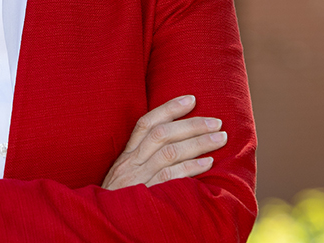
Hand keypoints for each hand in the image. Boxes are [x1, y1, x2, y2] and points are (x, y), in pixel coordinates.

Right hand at [102, 94, 226, 189]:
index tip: (191, 99)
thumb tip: (175, 144)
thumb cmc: (120, 201)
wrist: (103, 224)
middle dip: (192, 124)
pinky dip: (191, 168)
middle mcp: (130, 164)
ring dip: (198, 143)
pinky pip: (170, 177)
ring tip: (220, 139)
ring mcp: (138, 179)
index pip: (146, 123)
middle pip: (162, 134)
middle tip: (217, 122)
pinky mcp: (146, 196)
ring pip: (169, 152)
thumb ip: (143, 161)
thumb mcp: (125, 177)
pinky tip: (209, 163)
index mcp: (126, 156)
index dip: (168, 108)